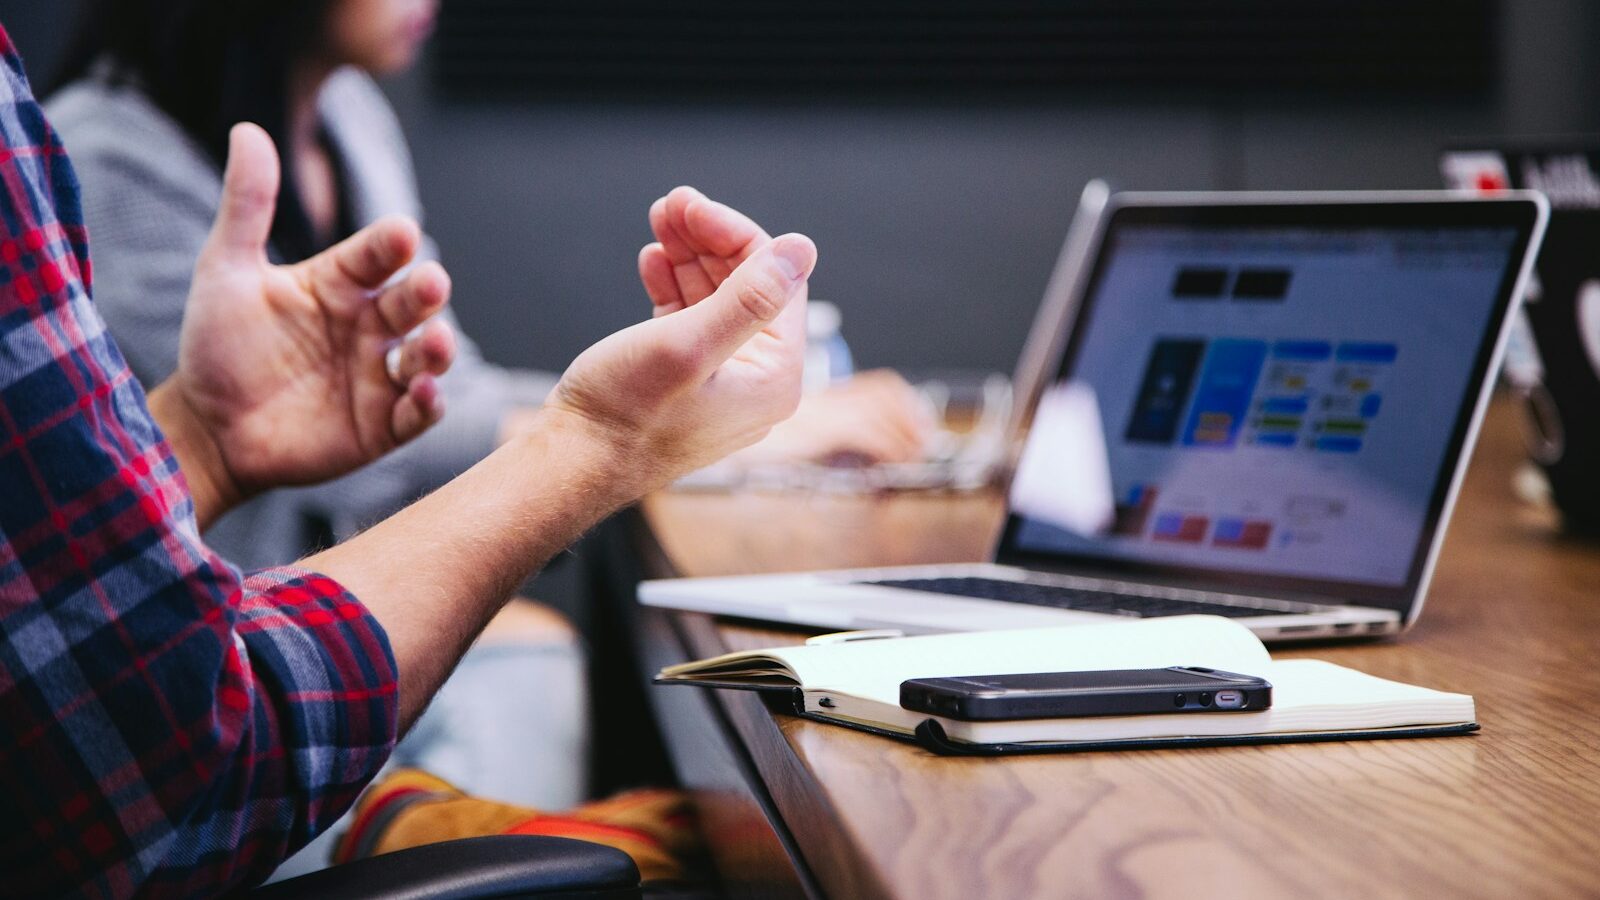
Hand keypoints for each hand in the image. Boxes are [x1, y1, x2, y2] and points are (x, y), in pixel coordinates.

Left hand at [152, 124, 455, 525]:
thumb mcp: (226, 270)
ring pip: (426, 356)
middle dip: (426, 293)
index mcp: (339, 284)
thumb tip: (248, 129)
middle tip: (431, 283)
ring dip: (438, 349)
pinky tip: (423, 393)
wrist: (206, 428)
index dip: (390, 244)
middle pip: (411, 303)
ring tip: (435, 343)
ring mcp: (378, 376)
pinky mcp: (382, 425)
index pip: (376, 255)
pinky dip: (428, 404)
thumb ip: (246, 205)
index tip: (401, 233)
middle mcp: (368, 326)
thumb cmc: (217, 346)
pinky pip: (417, 413)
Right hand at [638, 188, 933, 467]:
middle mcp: (757, 382)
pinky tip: (653, 262)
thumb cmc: (624, 416)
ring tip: (659, 223)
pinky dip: (674, 287)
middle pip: (747, 287)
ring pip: (716, 299)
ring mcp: (722, 383)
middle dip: (709, 240)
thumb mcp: (688, 345)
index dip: (734, 234)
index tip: (691, 205)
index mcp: (775, 377)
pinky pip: (692, 322)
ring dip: (689, 257)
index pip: (776, 281)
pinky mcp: (687, 383)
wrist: (572, 466)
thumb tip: (801, 249)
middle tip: (671, 204)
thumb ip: (749, 298)